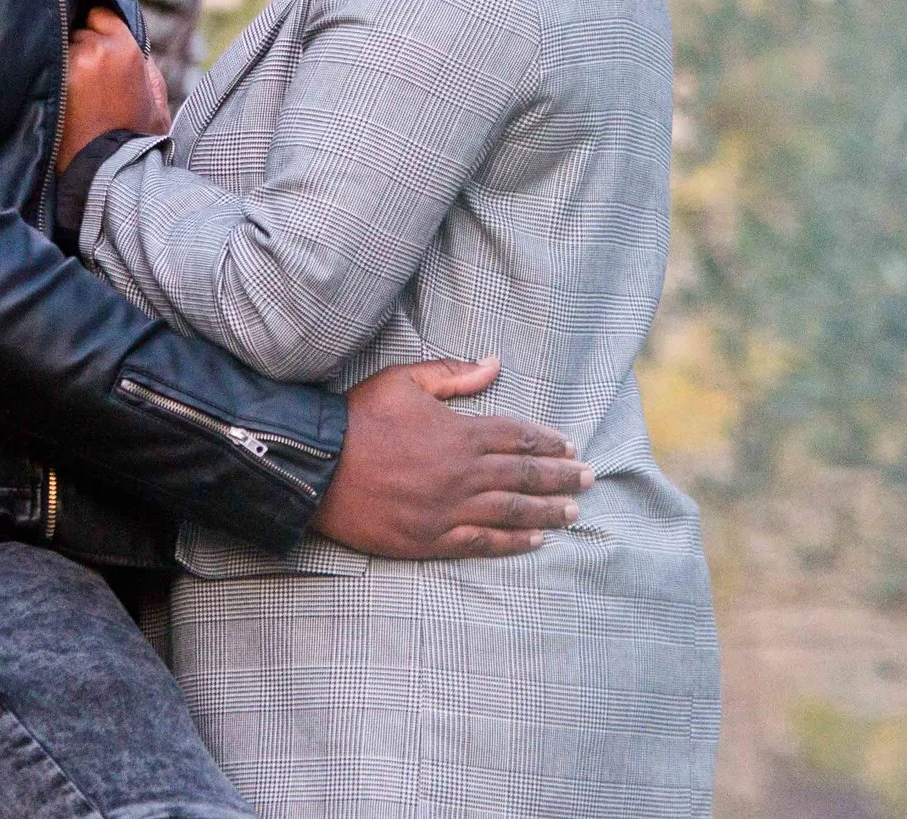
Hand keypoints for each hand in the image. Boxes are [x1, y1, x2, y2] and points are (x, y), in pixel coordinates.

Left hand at [60, 7, 169, 167]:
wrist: (112, 167)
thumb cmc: (136, 134)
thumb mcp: (154, 92)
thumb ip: (141, 62)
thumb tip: (126, 42)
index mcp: (126, 48)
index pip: (100, 14)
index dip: (99, 29)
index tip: (97, 45)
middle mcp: (97, 49)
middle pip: (79, 31)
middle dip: (82, 47)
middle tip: (90, 78)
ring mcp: (72, 64)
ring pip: (62, 49)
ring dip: (66, 63)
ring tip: (77, 93)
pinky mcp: (54, 82)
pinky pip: (50, 68)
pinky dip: (55, 79)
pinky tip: (65, 99)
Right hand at [311, 357, 592, 558]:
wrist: (316, 467)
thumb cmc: (358, 418)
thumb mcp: (404, 381)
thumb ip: (453, 374)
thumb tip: (495, 363)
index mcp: (458, 433)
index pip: (517, 437)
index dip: (548, 442)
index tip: (570, 446)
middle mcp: (461, 473)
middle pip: (523, 475)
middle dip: (561, 477)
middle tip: (589, 479)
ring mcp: (447, 510)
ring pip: (510, 511)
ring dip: (546, 511)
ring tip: (573, 512)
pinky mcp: (430, 539)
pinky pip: (481, 543)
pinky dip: (511, 543)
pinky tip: (535, 541)